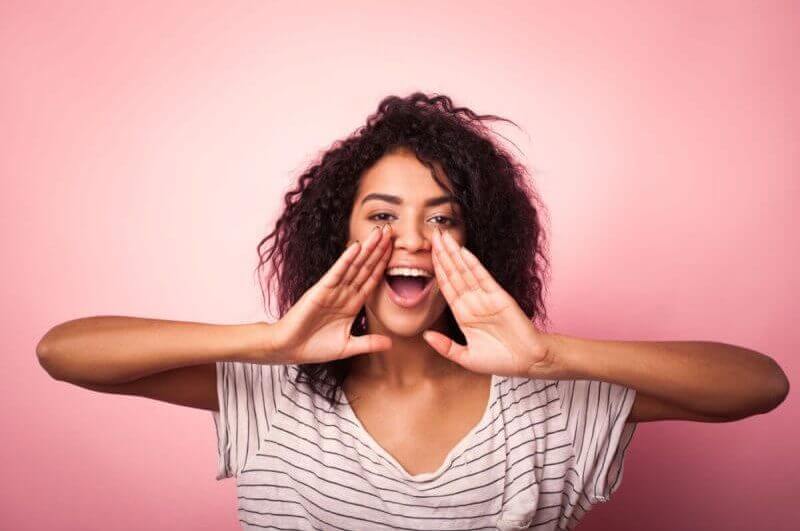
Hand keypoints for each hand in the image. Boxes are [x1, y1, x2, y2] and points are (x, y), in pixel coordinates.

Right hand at [269, 224, 393, 364]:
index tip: (396, 250)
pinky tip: (356, 247)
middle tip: (392, 230)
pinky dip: (346, 260)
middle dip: (379, 249)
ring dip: (367, 248)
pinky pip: (336, 273)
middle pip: (366, 267)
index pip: (372, 279)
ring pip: (354, 265)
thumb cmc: (314, 347)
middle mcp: (344, 293)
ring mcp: (333, 290)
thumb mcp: (348, 347)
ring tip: (379, 232)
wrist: (289, 349)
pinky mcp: (320, 290)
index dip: (384, 264)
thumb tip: (390, 344)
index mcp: (352, 304)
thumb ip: (368, 343)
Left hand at [422, 227, 554, 377]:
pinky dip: (473, 264)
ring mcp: (486, 297)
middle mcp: (473, 302)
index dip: (436, 270)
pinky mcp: (500, 297)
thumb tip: (425, 336)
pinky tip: (463, 251)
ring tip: (443, 237)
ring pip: (465, 271)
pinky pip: (483, 278)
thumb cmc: (500, 360)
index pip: (446, 287)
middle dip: (442, 254)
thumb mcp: (467, 358)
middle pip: (453, 273)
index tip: (425, 254)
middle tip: (432, 234)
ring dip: (454, 254)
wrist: (528, 362)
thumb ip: (446, 347)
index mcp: (463, 314)